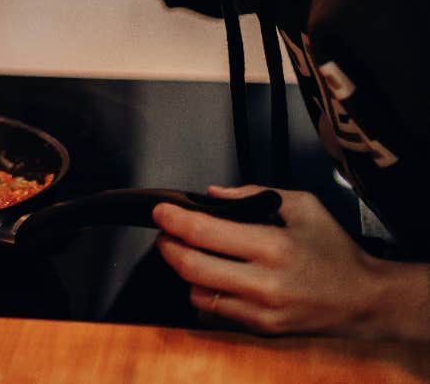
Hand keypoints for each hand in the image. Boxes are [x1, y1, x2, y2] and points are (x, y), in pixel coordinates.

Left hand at [153, 184, 420, 337]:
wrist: (364, 300)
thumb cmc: (334, 250)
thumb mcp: (302, 205)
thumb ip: (254, 194)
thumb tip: (213, 194)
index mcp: (272, 246)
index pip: (205, 233)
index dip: (174, 220)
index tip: (160, 210)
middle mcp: (263, 283)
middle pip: (191, 268)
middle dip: (168, 247)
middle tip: (165, 232)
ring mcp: (261, 312)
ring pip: (198, 294)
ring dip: (185, 271)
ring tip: (189, 252)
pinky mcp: (262, 330)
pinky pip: (216, 313)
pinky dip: (204, 293)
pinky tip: (209, 276)